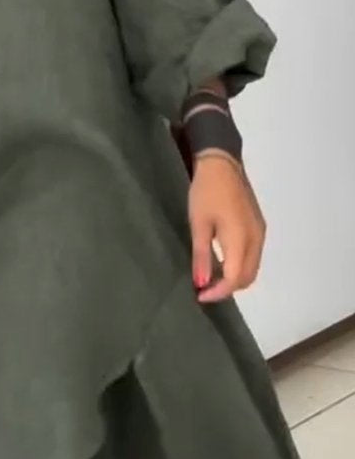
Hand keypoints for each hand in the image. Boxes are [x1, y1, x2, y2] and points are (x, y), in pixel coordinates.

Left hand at [188, 155, 265, 303]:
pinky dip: (240, 266)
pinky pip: (253, 256)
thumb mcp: (198, 224)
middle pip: (248, 277)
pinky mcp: (259, 226)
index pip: (235, 278)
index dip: (219, 292)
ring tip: (211, 278)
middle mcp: (256, 239)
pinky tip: (222, 262)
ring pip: (253, 268)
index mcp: (241, 239)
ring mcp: (260, 232)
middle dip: (228, 288)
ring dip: (235, 278)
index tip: (200, 295)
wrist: (222, 163)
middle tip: (204, 289)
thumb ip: (201, 256)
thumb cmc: (206, 192)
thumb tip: (202, 283)